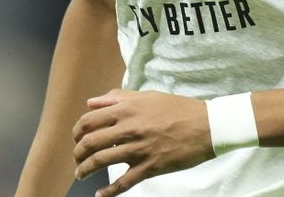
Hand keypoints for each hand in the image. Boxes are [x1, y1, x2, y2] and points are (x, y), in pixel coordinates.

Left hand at [73, 88, 214, 196]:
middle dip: (77, 153)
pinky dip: (108, 192)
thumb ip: (117, 98)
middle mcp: (128, 128)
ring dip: (85, 170)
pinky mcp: (149, 167)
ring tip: (81, 174)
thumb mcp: (147, 96)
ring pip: (100, 161)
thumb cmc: (178, 109)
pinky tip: (100, 196)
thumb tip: (92, 102)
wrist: (207, 126)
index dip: (77, 132)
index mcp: (126, 109)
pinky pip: (123, 182)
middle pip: (89, 142)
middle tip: (77, 159)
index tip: (77, 139)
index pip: (89, 121)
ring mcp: (138, 149)